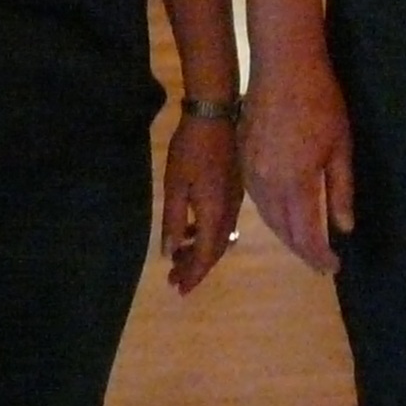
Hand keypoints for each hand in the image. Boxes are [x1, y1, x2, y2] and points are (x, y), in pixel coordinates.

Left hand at [159, 116, 245, 293]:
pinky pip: (222, 223)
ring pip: (219, 237)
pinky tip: (191, 230)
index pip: (207, 254)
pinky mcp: (233, 189)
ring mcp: (235, 200)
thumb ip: (174, 221)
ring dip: (200, 250)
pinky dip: (206, 234)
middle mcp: (230, 211)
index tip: (179, 289)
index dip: (193, 274)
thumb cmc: (190, 149)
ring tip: (178, 257)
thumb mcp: (175, 186)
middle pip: (216, 250)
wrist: (214, 116)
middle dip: (195, 266)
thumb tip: (171, 252)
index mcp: (216, 213)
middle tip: (174, 279)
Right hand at [245, 62, 356, 275]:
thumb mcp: (340, 146)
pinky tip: (283, 212)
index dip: (319, 256)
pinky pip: (256, 198)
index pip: (306, 235)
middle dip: (302, 250)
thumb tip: (342, 227)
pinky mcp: (242, 158)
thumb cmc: (321, 102)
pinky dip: (271, 212)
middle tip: (321, 260)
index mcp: (295, 183)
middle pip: (283, 230)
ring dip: (285, 233)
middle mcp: (267, 184)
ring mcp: (250, 171)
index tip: (334, 266)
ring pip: (266, 216)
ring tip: (304, 242)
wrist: (283, 66)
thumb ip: (340, 190)